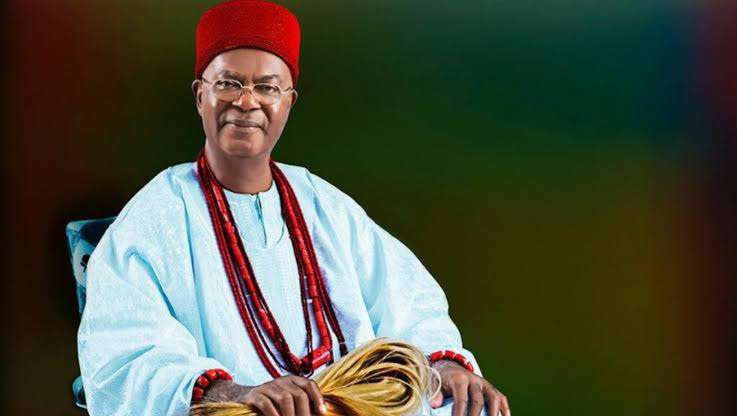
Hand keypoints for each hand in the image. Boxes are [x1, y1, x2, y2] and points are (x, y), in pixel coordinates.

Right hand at [204, 375, 327, 415]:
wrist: (242, 399)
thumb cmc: (270, 404)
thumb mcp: (287, 402)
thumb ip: (301, 405)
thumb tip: (320, 413)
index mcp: (292, 381)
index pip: (309, 384)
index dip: (318, 398)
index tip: (322, 413)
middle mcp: (280, 381)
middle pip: (299, 394)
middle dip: (304, 412)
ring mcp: (266, 386)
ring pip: (284, 398)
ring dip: (290, 415)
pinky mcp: (253, 395)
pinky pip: (266, 403)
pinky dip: (273, 415)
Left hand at [429, 360, 509, 415]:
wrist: (450, 368)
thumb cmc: (442, 380)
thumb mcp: (435, 383)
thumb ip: (436, 393)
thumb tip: (435, 404)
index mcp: (459, 379)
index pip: (461, 399)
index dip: (460, 414)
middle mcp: (474, 380)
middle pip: (478, 401)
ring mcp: (484, 384)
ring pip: (493, 398)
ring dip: (493, 414)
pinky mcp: (491, 388)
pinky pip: (501, 398)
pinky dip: (504, 410)